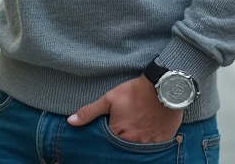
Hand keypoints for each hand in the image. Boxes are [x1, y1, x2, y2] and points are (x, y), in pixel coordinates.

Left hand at [67, 76, 182, 143]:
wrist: (163, 87)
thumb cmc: (135, 92)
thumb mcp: (109, 99)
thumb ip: (89, 112)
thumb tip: (71, 121)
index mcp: (118, 133)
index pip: (108, 142)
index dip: (108, 135)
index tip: (112, 127)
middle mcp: (132, 142)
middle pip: (123, 146)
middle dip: (121, 139)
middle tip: (125, 127)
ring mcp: (148, 143)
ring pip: (137, 147)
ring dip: (135, 141)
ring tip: (136, 128)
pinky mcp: (162, 141)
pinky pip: (153, 147)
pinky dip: (149, 141)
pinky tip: (148, 131)